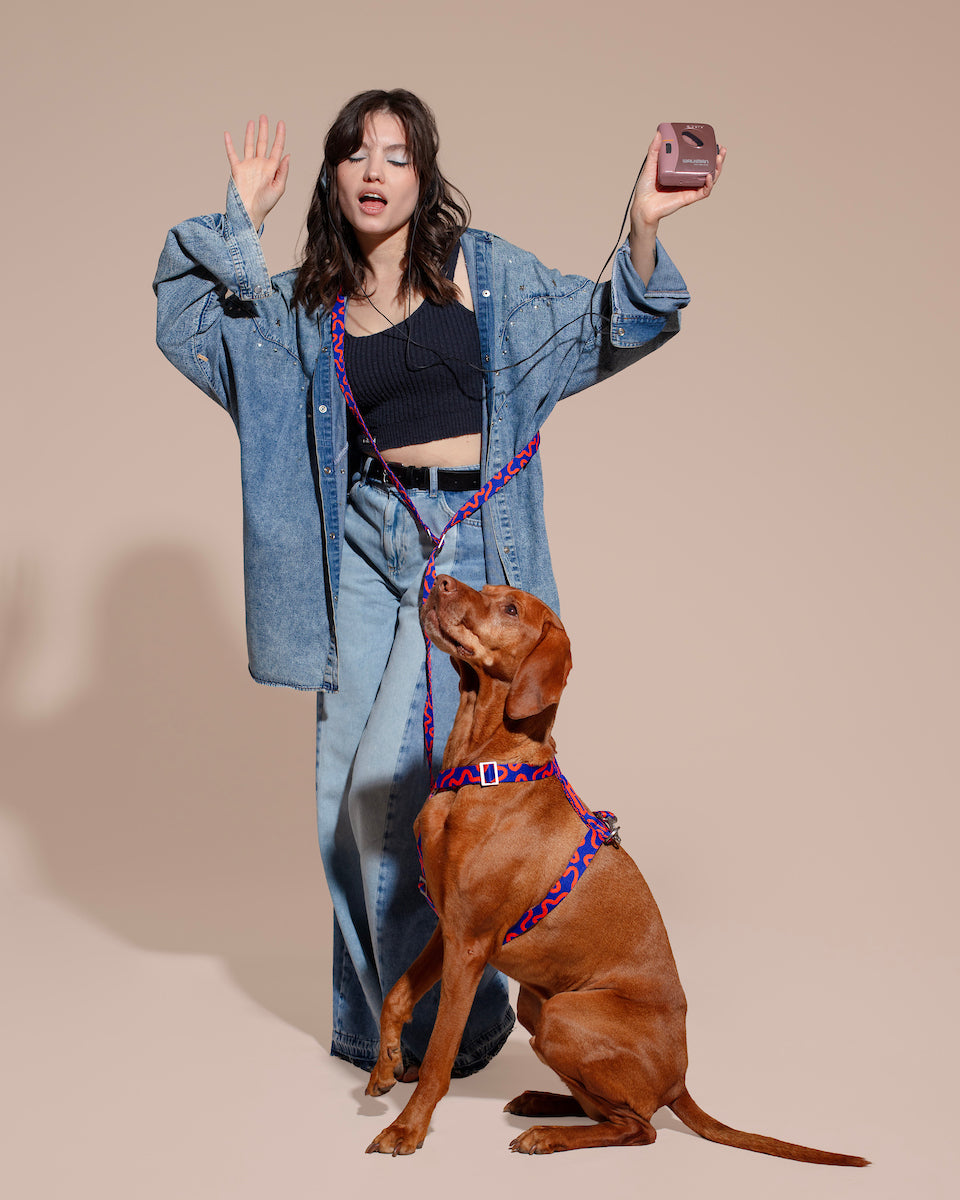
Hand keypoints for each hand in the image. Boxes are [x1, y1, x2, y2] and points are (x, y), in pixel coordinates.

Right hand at [224, 115, 289, 229]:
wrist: (249, 213)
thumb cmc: (266, 205)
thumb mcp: (278, 189)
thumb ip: (283, 171)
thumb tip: (287, 155)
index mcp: (272, 169)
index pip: (277, 148)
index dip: (279, 135)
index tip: (281, 123)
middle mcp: (260, 165)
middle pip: (263, 143)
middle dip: (264, 130)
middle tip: (264, 117)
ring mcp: (249, 166)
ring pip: (249, 145)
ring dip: (250, 133)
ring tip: (252, 122)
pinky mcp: (237, 170)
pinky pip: (232, 154)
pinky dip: (229, 144)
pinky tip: (227, 134)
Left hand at [631, 129, 725, 230]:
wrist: (642, 206)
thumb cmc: (645, 189)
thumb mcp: (651, 165)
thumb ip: (655, 150)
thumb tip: (659, 133)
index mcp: (680, 171)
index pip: (697, 161)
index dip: (706, 152)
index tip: (711, 142)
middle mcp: (686, 180)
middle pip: (707, 169)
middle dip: (717, 159)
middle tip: (721, 149)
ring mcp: (688, 189)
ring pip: (709, 180)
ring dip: (717, 169)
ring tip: (719, 159)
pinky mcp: (688, 198)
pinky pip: (703, 192)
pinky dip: (708, 184)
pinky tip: (709, 175)